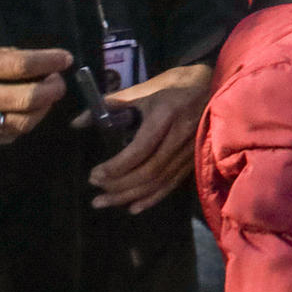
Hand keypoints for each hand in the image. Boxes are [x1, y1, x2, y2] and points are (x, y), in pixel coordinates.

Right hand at [0, 45, 71, 147]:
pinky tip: (24, 116)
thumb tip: (31, 61)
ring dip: (40, 112)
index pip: (14, 65)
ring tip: (46, 99)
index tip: (65, 58)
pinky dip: (19, 127)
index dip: (46, 62)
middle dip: (50, 90)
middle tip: (59, 81)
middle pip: (22, 98)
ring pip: (15, 123)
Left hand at [84, 64, 212, 213]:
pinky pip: (172, 184)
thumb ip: (111, 104)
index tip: (95, 174)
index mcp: (165, 115)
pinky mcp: (193, 160)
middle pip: (149, 171)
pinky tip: (134, 207)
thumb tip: (77, 122)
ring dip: (131, 196)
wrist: (213, 85)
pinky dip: (152, 198)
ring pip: (160, 181)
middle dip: (120, 185)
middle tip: (96, 191)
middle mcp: (180, 136)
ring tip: (106, 202)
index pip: (140, 149)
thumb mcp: (143, 89)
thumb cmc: (175, 84)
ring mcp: (189, 151)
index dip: (117, 167)